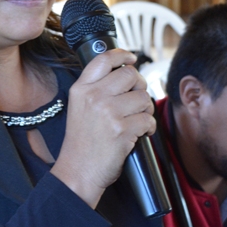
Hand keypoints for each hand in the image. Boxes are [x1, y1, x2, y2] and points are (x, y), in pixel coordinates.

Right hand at [51, 49, 154, 207]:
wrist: (77, 172)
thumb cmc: (82, 143)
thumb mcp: (79, 108)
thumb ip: (96, 88)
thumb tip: (126, 72)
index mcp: (81, 89)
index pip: (103, 60)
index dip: (122, 55)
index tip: (132, 58)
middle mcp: (93, 96)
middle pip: (130, 75)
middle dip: (139, 86)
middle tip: (137, 99)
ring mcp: (108, 112)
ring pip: (143, 97)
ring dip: (146, 109)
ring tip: (137, 120)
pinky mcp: (122, 130)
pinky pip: (148, 119)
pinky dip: (149, 127)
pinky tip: (141, 133)